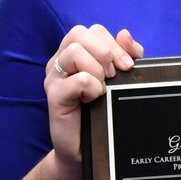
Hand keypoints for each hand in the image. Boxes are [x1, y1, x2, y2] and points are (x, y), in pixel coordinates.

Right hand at [44, 24, 141, 164]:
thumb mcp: (118, 79)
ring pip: (75, 51)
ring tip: (102, 88)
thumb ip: (123, 55)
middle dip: (105, 52)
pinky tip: (94, 99)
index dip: (114, 45)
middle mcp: (60, 61)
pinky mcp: (54, 96)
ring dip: (97, 69)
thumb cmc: (100, 112)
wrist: (84, 149)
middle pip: (80, 33)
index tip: (126, 66)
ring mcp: (54, 77)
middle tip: (113, 76)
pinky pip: (77, 79)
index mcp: (74, 53)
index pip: (93, 30)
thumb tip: (125, 34)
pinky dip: (92, 87)